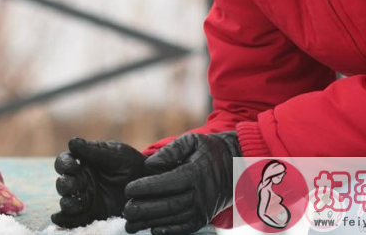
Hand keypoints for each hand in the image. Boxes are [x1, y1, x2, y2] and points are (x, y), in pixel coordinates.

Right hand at [51, 137, 149, 227]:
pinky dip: (65, 221)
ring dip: (67, 203)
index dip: (64, 164)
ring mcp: (86, 198)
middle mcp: (80, 180)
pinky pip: (76, 219)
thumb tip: (72, 142)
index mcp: (82, 162)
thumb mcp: (113, 153)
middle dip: (65, 185)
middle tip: (73, 186)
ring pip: (68, 201)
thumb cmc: (128, 162)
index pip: (64, 162)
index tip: (73, 166)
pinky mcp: (93, 213)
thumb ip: (93, 150)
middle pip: (64, 183)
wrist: (147, 182)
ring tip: (72, 204)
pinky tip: (59, 219)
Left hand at [122, 132, 240, 234]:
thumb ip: (170, 150)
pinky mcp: (206, 216)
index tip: (128, 189)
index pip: (167, 182)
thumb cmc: (212, 149)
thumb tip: (150, 164)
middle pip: (169, 204)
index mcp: (196, 172)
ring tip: (131, 223)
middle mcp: (201, 194)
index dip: (146, 187)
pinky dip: (170, 230)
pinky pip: (187, 226)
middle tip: (125, 210)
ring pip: (175, 218)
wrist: (240, 164)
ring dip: (152, 222)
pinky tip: (154, 230)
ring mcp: (205, 208)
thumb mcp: (193, 140)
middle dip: (144, 209)